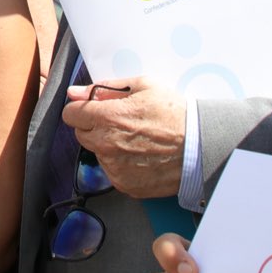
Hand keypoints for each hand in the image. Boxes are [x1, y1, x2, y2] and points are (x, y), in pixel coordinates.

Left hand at [60, 76, 185, 198]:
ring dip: (109, 146)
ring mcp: (114, 168)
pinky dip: (122, 164)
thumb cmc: (175, 113)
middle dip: (94, 126)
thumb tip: (75, 92)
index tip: (94, 109)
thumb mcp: (143, 87)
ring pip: (98, 153)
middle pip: (81, 134)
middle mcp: (106, 145)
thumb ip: (104, 89)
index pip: (71, 114)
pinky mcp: (124, 185)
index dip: (82, 109)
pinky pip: (113, 172)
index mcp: (107, 118)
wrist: (200, 147)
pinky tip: (142, 156)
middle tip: (121, 123)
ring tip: (137, 140)